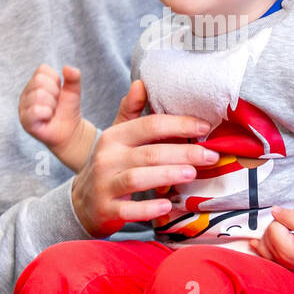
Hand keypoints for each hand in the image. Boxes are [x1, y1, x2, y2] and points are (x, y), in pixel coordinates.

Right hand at [19, 64, 85, 153]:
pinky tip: (47, 118)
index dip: (55, 81)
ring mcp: (23, 107)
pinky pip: (35, 110)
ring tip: (51, 112)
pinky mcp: (25, 121)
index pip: (42, 70)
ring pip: (38, 95)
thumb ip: (73, 77)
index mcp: (35, 83)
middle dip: (54, 93)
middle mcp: (26, 93)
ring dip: (52, 105)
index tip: (58, 92)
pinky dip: (46, 113)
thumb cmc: (68, 109)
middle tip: (55, 104)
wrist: (70, 131)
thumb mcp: (74, 90)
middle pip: (39, 81)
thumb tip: (67, 68)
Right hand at [70, 80, 217, 236]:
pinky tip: (168, 206)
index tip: (204, 127)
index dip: (179, 125)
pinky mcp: (105, 210)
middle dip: (183, 153)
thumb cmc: (111, 165)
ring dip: (167, 175)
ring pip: (137, 178)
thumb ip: (130, 111)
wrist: (83, 202)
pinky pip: (128, 209)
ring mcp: (105, 185)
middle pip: (149, 152)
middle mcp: (108, 158)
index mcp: (114, 137)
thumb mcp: (117, 137)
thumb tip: (141, 83)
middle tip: (210, 156)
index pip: (149, 125)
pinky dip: (148, 208)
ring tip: (192, 174)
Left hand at [249, 206, 293, 271]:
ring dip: (266, 236)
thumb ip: (289, 217)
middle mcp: (281, 260)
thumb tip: (273, 210)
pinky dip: (261, 248)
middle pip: (266, 236)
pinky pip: (267, 256)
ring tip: (272, 229)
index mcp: (285, 250)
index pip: (272, 227)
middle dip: (275, 227)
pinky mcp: (288, 265)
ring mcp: (284, 264)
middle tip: (290, 224)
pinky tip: (254, 243)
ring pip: (263, 246)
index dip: (283, 219)